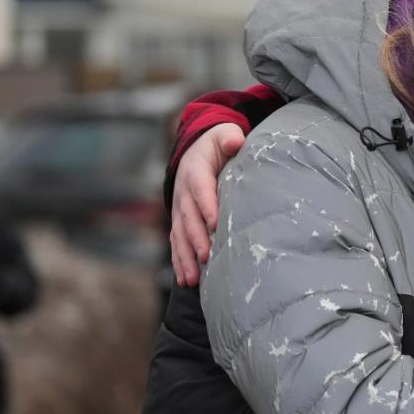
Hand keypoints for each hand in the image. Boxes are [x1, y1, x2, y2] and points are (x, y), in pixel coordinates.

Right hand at [171, 123, 243, 285]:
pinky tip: (186, 279)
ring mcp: (179, 210)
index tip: (216, 224)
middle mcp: (183, 194)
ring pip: (180, 236)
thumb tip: (235, 142)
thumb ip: (229, 137)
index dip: (207, 206)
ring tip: (193, 278)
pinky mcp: (179, 222)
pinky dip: (180, 261)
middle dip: (197, 239)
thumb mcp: (223, 134)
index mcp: (195, 172)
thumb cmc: (215, 145)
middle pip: (189, 218)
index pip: (201, 190)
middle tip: (207, 257)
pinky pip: (177, 243)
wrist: (194, 150)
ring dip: (186, 257)